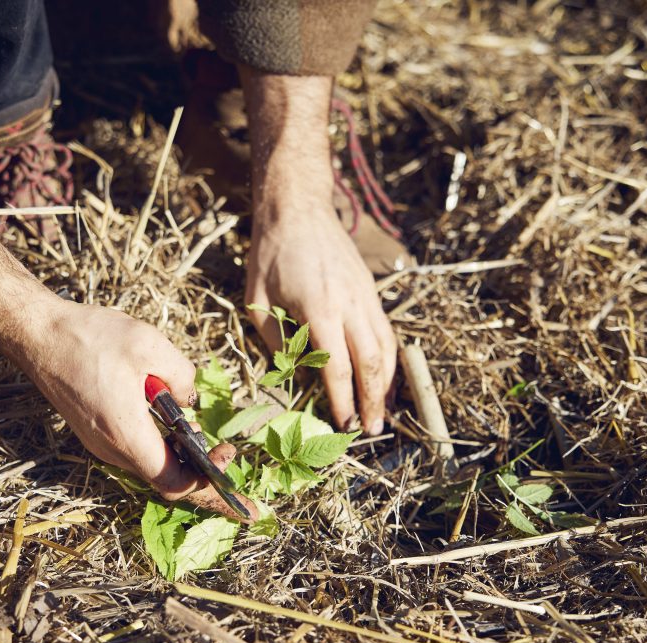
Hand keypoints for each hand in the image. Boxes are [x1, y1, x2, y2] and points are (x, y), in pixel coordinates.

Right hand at [15, 300, 256, 519]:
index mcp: (126, 433)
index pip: (174, 483)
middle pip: (165, 479)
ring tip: (197, 430)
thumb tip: (187, 402)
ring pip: (150, 465)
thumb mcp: (150, 344)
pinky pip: (134, 450)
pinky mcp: (94, 433)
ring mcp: (99, 444)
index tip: (225, 452)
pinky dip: (158, 444)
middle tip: (223, 450)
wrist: (39, 334)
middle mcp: (110, 448)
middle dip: (199, 470)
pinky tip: (170, 420)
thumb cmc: (90, 337)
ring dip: (178, 455)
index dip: (207, 479)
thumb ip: (181, 376)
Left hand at [247, 195, 395, 434]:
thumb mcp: (258, 300)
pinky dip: (389, 360)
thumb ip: (276, 339)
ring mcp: (366, 297)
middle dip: (373, 401)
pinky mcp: (371, 292)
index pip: (337, 367)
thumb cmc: (271, 253)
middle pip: (371, 363)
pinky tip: (382, 378)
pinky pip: (386, 332)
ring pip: (387, 348)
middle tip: (370, 430)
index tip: (343, 425)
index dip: (342, 401)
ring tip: (381, 413)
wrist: (299, 208)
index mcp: (320, 309)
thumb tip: (291, 374)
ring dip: (386, 384)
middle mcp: (350, 305)